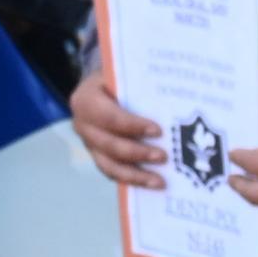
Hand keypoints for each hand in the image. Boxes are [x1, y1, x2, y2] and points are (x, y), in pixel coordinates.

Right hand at [69, 70, 163, 189]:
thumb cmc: (121, 78)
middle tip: (163, 157)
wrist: (104, 88)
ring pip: (109, 165)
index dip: (132, 125)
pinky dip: (133, 180)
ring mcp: (89, 144)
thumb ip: (140, 81)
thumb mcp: (125, 73)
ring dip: (136, 175)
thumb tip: (175, 92)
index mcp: (86, 99)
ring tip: (160, 181)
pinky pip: (113, 173)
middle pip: (109, 145)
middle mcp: (82, 124)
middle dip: (138, 153)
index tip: (158, 130)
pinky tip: (152, 183)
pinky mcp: (98, 157)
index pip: (109, 116)